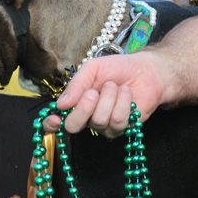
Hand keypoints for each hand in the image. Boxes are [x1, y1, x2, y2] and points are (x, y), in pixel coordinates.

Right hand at [43, 52, 166, 137]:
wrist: (146, 70)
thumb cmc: (118, 68)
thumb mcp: (92, 69)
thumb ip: (76, 85)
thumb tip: (60, 104)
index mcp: (76, 102)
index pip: (57, 120)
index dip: (51, 123)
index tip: (54, 118)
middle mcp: (87, 117)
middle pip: (74, 126)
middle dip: (83, 108)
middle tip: (94, 92)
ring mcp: (104, 125)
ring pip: (98, 121)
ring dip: (109, 98)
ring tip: (115, 86)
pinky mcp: (122, 128)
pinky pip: (117, 121)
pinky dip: (122, 102)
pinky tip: (126, 94)